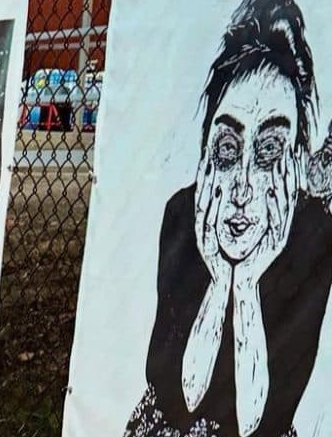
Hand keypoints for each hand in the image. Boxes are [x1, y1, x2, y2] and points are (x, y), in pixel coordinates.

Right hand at [194, 157, 231, 287]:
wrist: (228, 283)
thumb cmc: (232, 260)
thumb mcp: (231, 234)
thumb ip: (230, 221)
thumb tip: (234, 205)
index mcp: (209, 223)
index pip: (207, 196)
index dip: (208, 176)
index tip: (212, 156)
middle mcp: (203, 226)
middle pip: (201, 195)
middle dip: (204, 174)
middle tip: (207, 153)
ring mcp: (202, 233)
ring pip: (202, 204)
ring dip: (205, 184)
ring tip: (209, 166)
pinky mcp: (206, 242)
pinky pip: (208, 219)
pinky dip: (212, 205)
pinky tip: (215, 191)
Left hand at [234, 154, 297, 289]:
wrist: (240, 279)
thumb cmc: (240, 257)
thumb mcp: (245, 231)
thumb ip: (249, 215)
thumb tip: (246, 198)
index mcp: (274, 221)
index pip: (282, 192)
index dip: (286, 173)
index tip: (286, 153)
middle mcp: (280, 225)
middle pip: (288, 193)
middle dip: (289, 172)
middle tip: (290, 151)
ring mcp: (279, 233)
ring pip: (285, 203)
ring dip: (283, 184)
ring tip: (282, 165)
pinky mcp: (274, 243)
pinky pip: (276, 220)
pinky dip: (273, 205)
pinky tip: (270, 191)